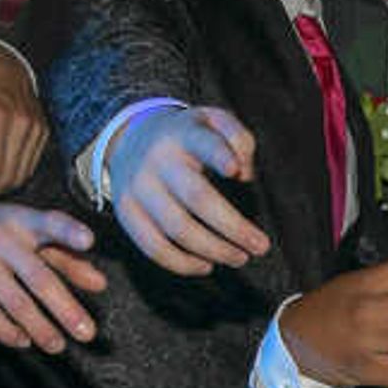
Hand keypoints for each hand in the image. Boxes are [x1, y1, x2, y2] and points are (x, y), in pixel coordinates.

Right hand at [0, 185, 108, 350]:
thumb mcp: (26, 233)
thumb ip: (66, 257)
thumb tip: (100, 285)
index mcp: (22, 220)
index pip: (49, 222)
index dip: (69, 231)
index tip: (89, 240)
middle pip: (37, 276)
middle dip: (65, 308)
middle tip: (87, 333)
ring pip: (14, 300)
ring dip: (39, 327)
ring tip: (57, 345)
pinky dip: (6, 330)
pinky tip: (23, 340)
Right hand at [104, 104, 270, 273]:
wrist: (130, 138)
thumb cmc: (187, 136)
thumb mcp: (213, 121)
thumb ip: (238, 138)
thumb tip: (243, 175)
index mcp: (184, 134)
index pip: (203, 143)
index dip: (219, 155)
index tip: (235, 171)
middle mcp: (157, 160)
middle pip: (197, 197)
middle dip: (234, 227)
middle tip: (261, 247)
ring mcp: (137, 187)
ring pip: (178, 228)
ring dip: (215, 250)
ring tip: (240, 258)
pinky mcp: (126, 211)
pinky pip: (153, 246)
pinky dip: (182, 264)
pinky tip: (207, 266)